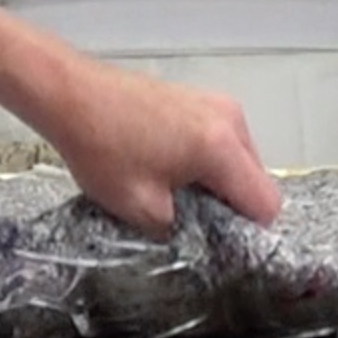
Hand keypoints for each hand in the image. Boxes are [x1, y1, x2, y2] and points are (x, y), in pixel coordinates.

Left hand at [40, 56, 283, 237]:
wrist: (72, 95)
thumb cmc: (101, 145)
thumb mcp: (141, 208)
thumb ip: (182, 230)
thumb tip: (198, 237)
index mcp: (222, 147)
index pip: (266, 202)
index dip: (248, 230)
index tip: (221, 241)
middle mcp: (230, 120)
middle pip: (258, 180)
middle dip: (234, 204)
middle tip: (194, 219)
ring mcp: (218, 104)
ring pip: (242, 160)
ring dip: (221, 181)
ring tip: (179, 189)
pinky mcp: (202, 98)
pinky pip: (224, 140)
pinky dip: (209, 160)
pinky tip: (173, 166)